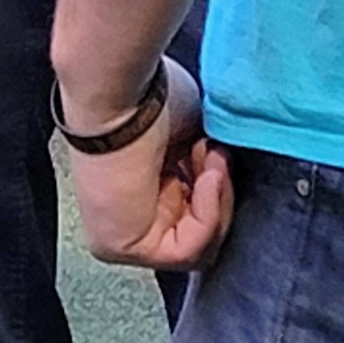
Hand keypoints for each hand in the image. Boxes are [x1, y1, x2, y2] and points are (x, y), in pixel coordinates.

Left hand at [66, 57, 236, 270]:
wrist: (119, 90)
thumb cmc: (147, 96)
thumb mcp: (193, 136)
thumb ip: (207, 167)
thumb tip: (224, 180)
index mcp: (140, 189)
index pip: (193, 213)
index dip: (216, 186)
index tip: (218, 149)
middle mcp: (128, 214)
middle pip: (199, 232)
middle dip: (219, 194)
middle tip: (217, 152)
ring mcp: (123, 235)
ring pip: (198, 247)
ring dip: (216, 200)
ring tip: (211, 157)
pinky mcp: (125, 246)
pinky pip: (186, 251)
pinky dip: (207, 215)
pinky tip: (205, 175)